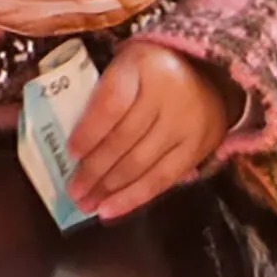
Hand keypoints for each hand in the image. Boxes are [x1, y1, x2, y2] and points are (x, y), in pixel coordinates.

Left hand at [65, 43, 236, 220]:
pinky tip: (111, 210)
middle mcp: (170, 94)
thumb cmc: (149, 73)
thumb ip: (99, 94)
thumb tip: (70, 146)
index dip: (89, 131)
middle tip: (73, 190)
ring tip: (86, 204)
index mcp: (144, 65)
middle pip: (125, 138)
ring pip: (142, 163)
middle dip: (94, 169)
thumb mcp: (123, 65)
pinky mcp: (198, 148)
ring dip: (109, 188)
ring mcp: (187, 124)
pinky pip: (163, 179)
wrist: (206, 76)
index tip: (70, 153)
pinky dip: (134, 198)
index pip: (112, 103)